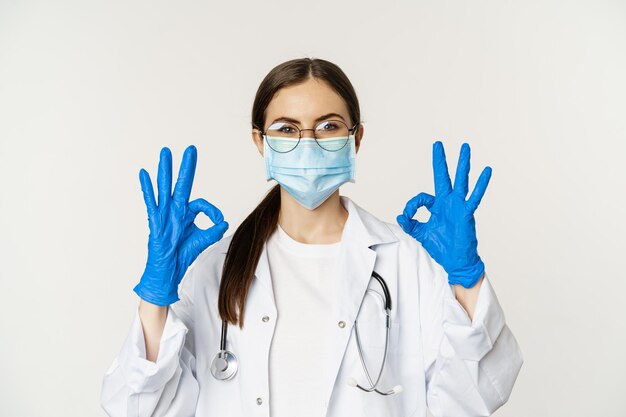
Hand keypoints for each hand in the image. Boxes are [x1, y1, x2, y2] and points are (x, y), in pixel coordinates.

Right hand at [133, 145, 228, 305]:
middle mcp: (175, 210)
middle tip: (191, 149)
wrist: (168, 270)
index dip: (212, 212)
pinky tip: (144, 173)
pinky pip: (150, 201)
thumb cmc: (182, 255)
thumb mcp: (203, 240)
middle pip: (181, 184)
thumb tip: (224, 221)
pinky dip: (147, 187)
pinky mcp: (155, 221)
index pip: (201, 203)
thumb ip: (214, 230)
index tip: (218, 221)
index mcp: (186, 213)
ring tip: (165, 152)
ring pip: (165, 187)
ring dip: (165, 170)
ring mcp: (164, 214)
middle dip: (186, 166)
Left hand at [396, 141, 491, 287]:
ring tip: (465, 147)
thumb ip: (410, 223)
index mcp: (437, 207)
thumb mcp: (420, 233)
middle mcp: (448, 202)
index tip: (408, 215)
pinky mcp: (467, 213)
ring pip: (461, 180)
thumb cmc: (442, 247)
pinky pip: (475, 197)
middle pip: (443, 177)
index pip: (422, 197)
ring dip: (462, 164)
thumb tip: (400, 216)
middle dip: (440, 161)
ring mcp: (458, 206)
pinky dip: (481, 184)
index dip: (412, 205)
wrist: (455, 261)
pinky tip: (487, 170)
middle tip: (438, 144)